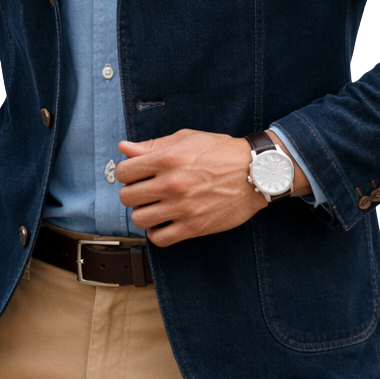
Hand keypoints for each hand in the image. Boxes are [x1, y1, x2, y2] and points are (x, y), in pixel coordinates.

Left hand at [115, 128, 309, 246]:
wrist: (255, 172)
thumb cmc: (222, 152)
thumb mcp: (186, 139)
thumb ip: (153, 145)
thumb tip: (124, 148)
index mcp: (167, 158)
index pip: (124, 171)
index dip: (126, 173)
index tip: (135, 175)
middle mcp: (171, 184)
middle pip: (127, 197)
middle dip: (132, 193)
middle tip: (145, 191)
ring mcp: (182, 207)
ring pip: (140, 219)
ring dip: (143, 213)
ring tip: (154, 207)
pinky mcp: (194, 227)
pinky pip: (160, 239)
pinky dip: (157, 233)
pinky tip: (164, 223)